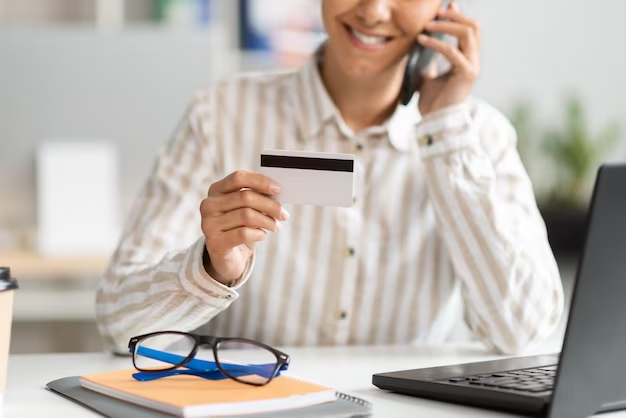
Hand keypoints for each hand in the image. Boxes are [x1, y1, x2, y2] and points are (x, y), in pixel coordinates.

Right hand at [200, 170, 288, 284]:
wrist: (228, 257)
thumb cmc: (239, 228)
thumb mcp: (247, 209)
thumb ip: (257, 198)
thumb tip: (276, 192)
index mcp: (217, 190)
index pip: (238, 178)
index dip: (261, 181)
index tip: (279, 190)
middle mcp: (209, 204)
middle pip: (246, 197)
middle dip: (270, 205)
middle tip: (284, 214)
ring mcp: (209, 224)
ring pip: (246, 215)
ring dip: (267, 221)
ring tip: (275, 226)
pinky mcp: (215, 242)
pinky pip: (243, 233)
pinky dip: (258, 234)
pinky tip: (262, 235)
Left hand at [416, 1, 479, 114]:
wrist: (435, 121)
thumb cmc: (432, 100)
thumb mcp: (428, 73)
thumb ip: (429, 57)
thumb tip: (422, 40)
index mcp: (467, 58)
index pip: (469, 29)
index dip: (458, 14)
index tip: (444, 5)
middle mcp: (473, 60)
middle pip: (473, 26)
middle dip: (455, 15)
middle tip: (436, 12)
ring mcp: (472, 66)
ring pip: (467, 33)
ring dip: (446, 25)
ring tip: (427, 25)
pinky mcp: (466, 74)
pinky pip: (452, 51)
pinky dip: (436, 43)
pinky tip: (422, 40)